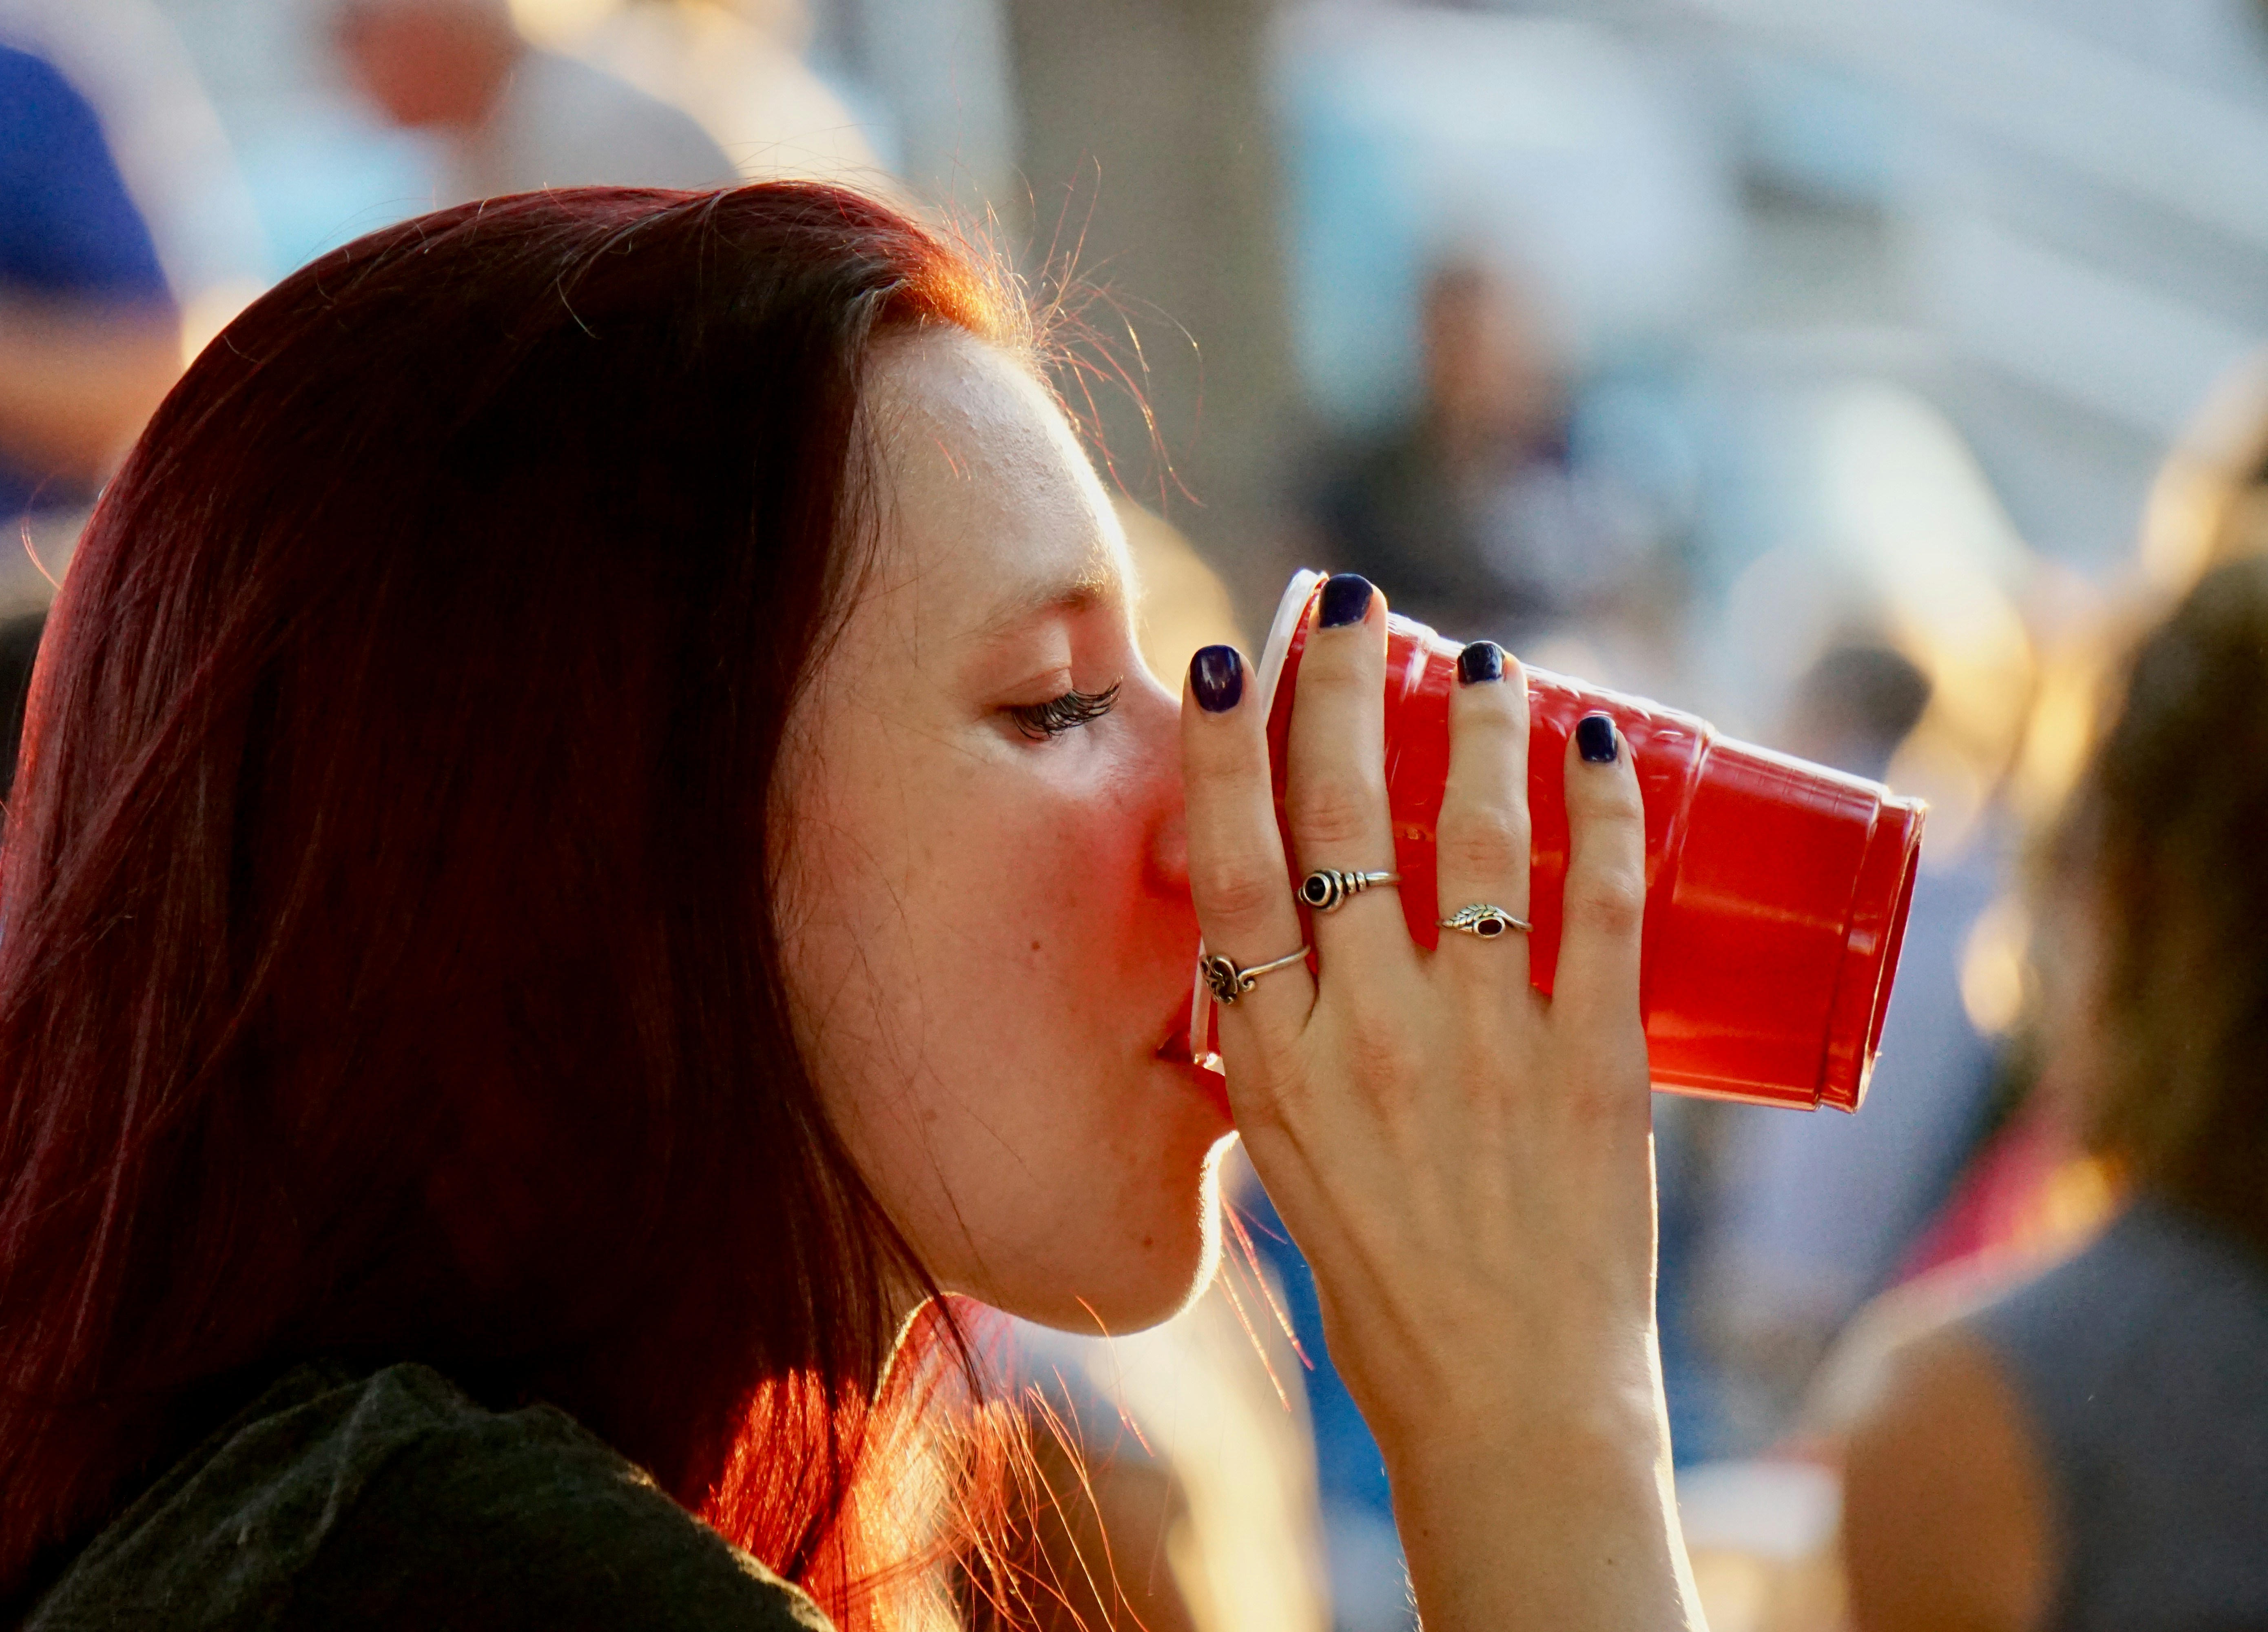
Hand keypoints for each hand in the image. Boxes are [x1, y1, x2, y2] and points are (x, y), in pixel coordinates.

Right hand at [1180, 578, 1698, 1629]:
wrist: (1509, 1407)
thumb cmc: (1389, 1292)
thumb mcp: (1288, 1163)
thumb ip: (1282, 1053)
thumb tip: (1277, 956)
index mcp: (1276, 1066)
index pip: (1231, 870)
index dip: (1225, 754)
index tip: (1228, 659)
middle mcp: (1369, 1040)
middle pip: (1342, 822)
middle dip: (1340, 685)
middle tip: (1353, 596)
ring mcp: (1485, 1047)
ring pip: (1475, 838)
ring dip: (1478, 724)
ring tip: (1486, 654)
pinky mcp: (1595, 1066)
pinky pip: (1597, 906)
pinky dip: (1599, 810)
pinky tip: (1597, 742)